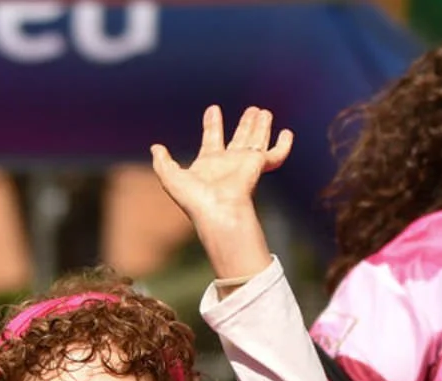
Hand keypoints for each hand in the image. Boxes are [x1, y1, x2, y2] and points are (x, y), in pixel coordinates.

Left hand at [151, 105, 290, 282]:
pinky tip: (287, 132)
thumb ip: (162, 163)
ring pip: (256, 140)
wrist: (218, 211)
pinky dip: (283, 144)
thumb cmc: (195, 199)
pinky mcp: (259, 165)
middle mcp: (228, 163)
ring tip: (263, 111)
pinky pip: (275, 154)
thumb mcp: (171, 178)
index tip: (213, 109)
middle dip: (245, 124)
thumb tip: (155, 148)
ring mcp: (245, 164)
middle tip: (252, 109)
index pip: (212, 139)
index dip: (212, 124)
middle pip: (239, 138)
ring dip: (260, 126)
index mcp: (209, 164)